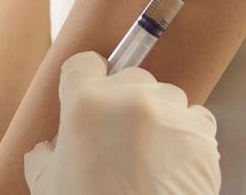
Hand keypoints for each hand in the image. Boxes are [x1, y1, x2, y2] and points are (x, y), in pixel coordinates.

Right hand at [24, 52, 221, 194]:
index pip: (84, 63)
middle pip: (130, 78)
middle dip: (125, 103)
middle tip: (120, 138)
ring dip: (159, 118)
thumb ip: (44, 157)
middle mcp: (130, 98)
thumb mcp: (48, 186)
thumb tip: (46, 150)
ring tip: (150, 155)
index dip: (86, 79)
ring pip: (166, 97)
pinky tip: (172, 163)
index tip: (92, 90)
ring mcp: (169, 113)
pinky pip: (196, 120)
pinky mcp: (200, 133)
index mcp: (85, 104)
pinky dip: (186, 136)